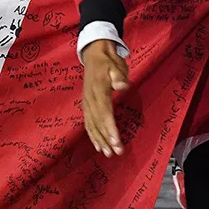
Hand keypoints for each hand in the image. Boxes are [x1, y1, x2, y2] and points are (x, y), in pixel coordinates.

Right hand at [81, 39, 128, 156]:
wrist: (94, 55)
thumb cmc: (108, 62)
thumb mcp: (115, 65)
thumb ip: (119, 76)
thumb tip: (122, 86)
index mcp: (98, 90)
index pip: (104, 112)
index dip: (110, 127)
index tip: (116, 141)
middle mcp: (90, 99)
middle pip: (98, 122)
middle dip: (106, 138)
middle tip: (115, 153)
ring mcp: (86, 102)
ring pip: (91, 124)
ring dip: (99, 139)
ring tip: (107, 153)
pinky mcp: (86, 105)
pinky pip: (88, 122)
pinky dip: (92, 135)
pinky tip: (98, 145)